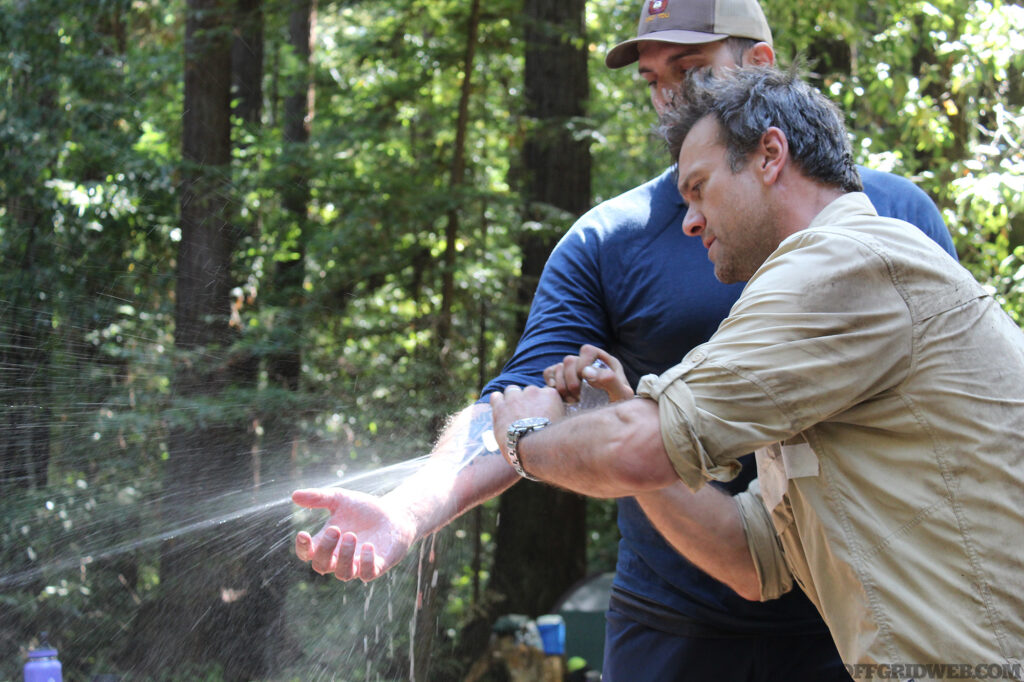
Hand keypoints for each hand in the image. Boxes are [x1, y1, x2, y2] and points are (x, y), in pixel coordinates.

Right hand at [292, 488, 415, 581]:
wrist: (394, 514)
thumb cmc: (364, 510)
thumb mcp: (340, 499)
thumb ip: (318, 498)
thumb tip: (294, 495)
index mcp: (327, 543)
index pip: (307, 554)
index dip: (302, 548)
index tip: (303, 533)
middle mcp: (340, 558)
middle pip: (322, 566)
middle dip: (325, 549)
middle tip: (335, 529)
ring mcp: (358, 564)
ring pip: (344, 573)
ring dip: (345, 556)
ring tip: (351, 536)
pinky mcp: (377, 566)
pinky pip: (367, 574)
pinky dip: (366, 563)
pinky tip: (368, 546)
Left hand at [489, 384, 564, 466]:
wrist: (534, 448)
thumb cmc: (552, 440)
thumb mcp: (561, 424)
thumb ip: (557, 414)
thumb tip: (557, 414)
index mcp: (550, 394)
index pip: (545, 393)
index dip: (542, 403)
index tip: (541, 413)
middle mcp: (533, 391)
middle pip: (529, 391)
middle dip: (527, 401)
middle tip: (526, 415)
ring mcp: (515, 397)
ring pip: (512, 390)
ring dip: (512, 399)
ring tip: (512, 413)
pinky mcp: (500, 406)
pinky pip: (496, 396)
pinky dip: (497, 402)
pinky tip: (500, 411)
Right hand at [543, 344, 632, 403]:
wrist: (605, 423)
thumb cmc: (617, 407)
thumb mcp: (621, 395)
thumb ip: (610, 380)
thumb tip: (586, 371)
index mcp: (604, 362)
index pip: (587, 351)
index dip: (583, 364)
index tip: (586, 381)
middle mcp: (587, 364)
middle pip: (569, 360)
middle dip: (572, 382)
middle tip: (580, 398)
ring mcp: (572, 371)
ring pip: (558, 368)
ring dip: (563, 387)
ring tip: (573, 402)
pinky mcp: (560, 379)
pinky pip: (548, 373)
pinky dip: (552, 385)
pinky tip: (562, 398)